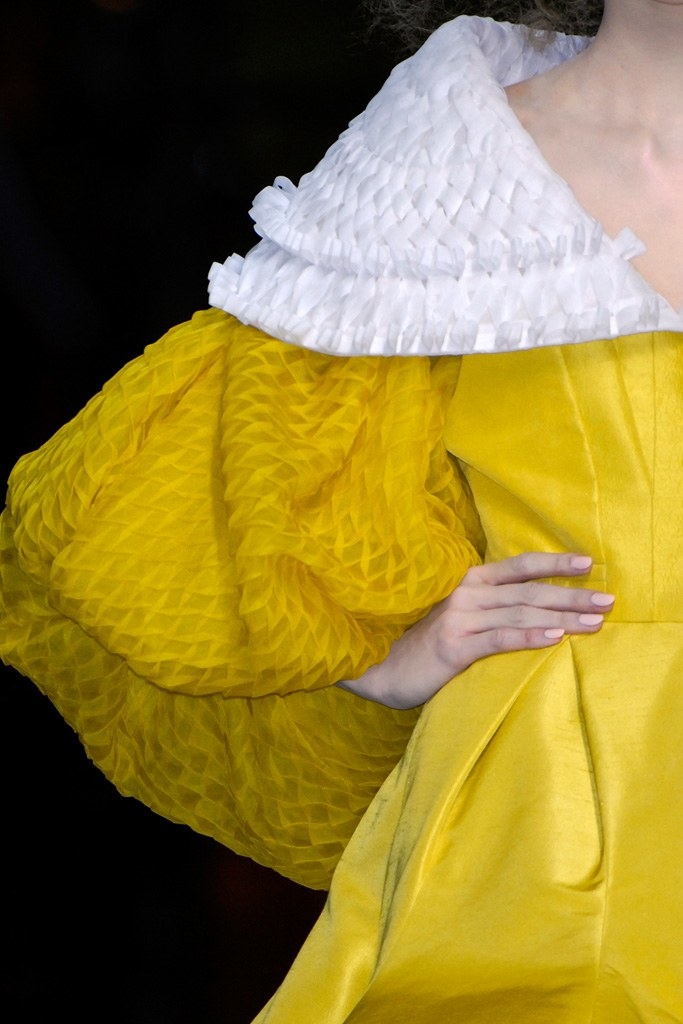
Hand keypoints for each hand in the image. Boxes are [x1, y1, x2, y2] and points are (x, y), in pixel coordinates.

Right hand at [338, 552, 614, 708]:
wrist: (376, 664)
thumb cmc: (417, 640)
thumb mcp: (453, 614)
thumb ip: (485, 605)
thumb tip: (530, 606)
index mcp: (467, 581)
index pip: (518, 567)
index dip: (554, 563)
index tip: (588, 562)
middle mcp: (466, 593)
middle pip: (529, 592)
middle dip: (572, 595)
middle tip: (609, 601)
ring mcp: (460, 618)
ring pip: (521, 613)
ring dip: (562, 616)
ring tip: (595, 622)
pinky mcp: (453, 646)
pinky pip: (498, 639)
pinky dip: (528, 636)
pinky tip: (554, 637)